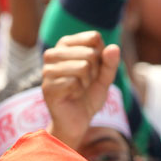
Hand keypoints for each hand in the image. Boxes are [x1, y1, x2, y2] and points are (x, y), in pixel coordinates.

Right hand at [42, 31, 119, 147]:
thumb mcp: (104, 78)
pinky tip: (72, 96)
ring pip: (83, 67)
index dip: (101, 55)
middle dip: (95, 72)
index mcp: (65, 45)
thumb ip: (110, 63)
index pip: (93, 37)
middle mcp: (53, 54)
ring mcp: (47, 70)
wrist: (76, 122)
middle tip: (86, 83)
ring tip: (79, 89)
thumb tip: (113, 47)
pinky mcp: (47, 86)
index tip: (93, 69)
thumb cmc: (88, 96)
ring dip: (87, 82)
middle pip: (90, 53)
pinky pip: (74, 82)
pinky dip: (79, 91)